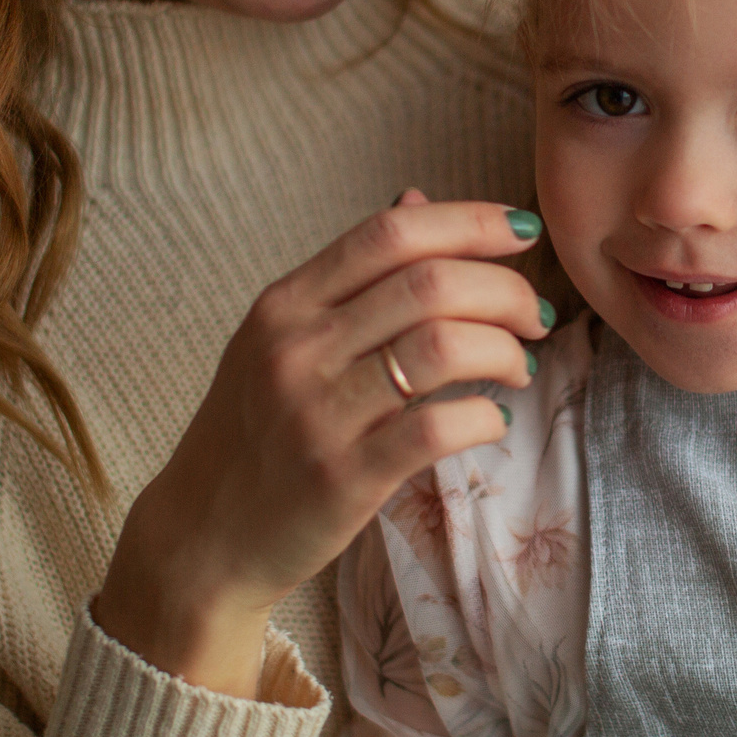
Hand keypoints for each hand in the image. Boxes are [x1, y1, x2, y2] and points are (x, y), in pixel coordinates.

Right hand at [93, 192, 548, 695]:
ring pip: (443, 348)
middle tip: (535, 314)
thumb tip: (415, 200)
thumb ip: (351, 275)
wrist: (202, 536)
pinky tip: (492, 421)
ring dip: (505, 350)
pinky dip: (485, 417)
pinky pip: (438, 428)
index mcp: (285, 303)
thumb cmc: (255, 431)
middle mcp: (298, 348)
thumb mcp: (281, 339)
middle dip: (506, 290)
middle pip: (430, 284)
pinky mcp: (343, 478)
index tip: (522, 232)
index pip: (391, 233)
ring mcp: (317, 414)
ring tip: (519, 367)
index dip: (470, 221)